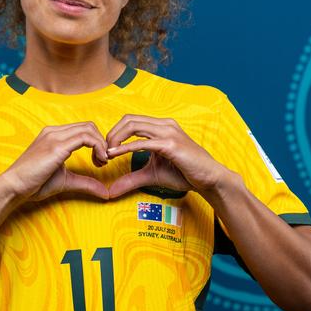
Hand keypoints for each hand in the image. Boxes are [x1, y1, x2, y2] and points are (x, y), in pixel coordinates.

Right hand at [0, 122, 109, 201]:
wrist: (13, 186)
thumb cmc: (34, 183)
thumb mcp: (65, 180)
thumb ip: (85, 183)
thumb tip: (105, 192)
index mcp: (53, 135)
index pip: (83, 129)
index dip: (97, 142)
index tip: (100, 161)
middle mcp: (54, 131)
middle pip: (88, 126)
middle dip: (102, 142)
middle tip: (102, 162)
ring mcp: (54, 136)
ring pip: (89, 129)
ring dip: (101, 144)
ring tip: (101, 162)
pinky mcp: (56, 146)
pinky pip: (85, 138)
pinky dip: (98, 147)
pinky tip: (98, 161)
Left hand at [104, 114, 232, 198]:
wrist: (209, 179)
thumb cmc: (183, 174)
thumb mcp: (151, 175)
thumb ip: (130, 179)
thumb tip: (111, 191)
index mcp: (160, 127)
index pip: (130, 121)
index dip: (114, 134)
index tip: (105, 151)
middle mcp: (164, 124)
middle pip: (128, 119)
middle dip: (111, 134)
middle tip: (101, 152)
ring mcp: (168, 132)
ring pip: (133, 125)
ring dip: (115, 139)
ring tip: (106, 154)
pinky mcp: (171, 144)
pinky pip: (143, 142)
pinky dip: (126, 147)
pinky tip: (114, 154)